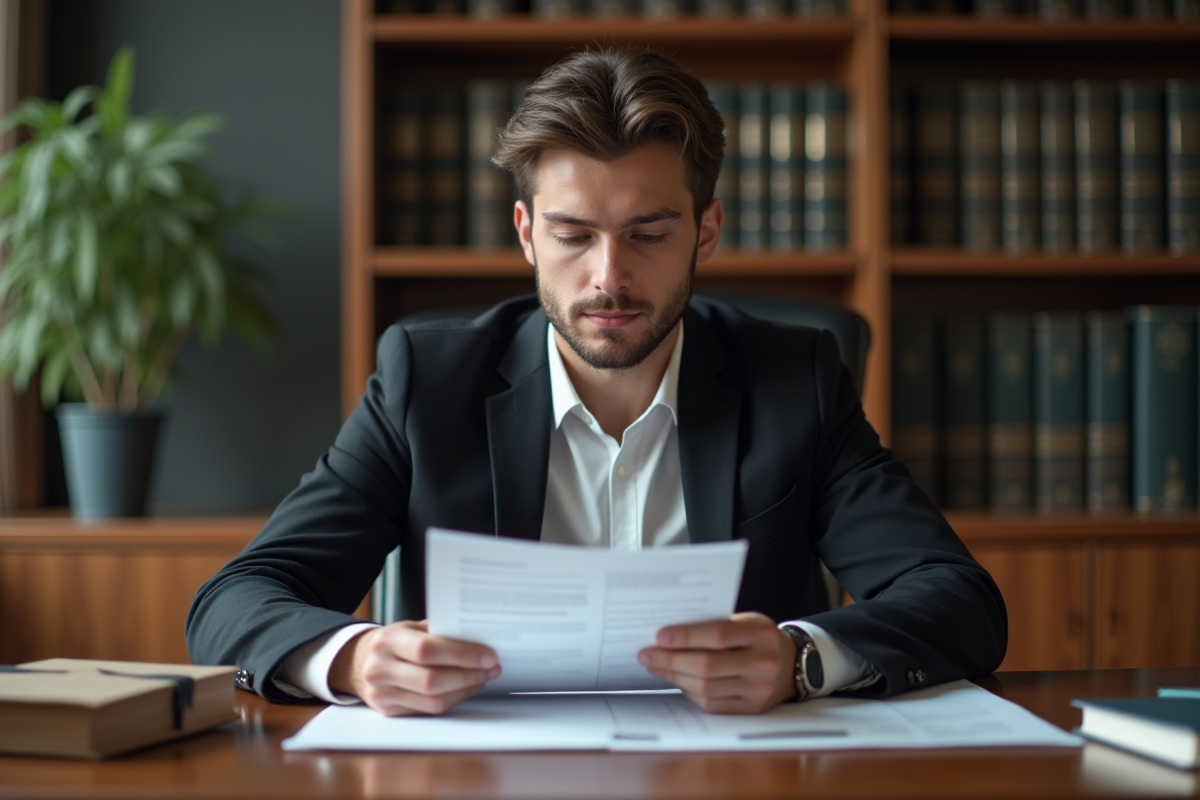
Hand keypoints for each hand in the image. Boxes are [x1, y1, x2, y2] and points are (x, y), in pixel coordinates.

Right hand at [328, 620, 500, 715]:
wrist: (361, 661)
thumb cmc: (396, 641)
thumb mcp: (411, 628)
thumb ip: (440, 632)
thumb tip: (480, 639)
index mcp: (387, 640)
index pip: (427, 650)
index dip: (461, 655)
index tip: (488, 656)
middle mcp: (380, 669)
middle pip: (432, 680)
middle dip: (468, 675)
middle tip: (492, 668)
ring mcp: (382, 694)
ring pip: (433, 701)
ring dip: (465, 690)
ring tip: (483, 677)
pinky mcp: (390, 712)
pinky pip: (429, 710)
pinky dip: (454, 699)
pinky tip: (466, 687)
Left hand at [637, 611, 796, 713]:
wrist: (791, 664)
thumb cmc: (758, 637)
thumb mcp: (746, 621)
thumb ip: (715, 625)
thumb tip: (669, 635)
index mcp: (761, 634)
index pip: (718, 635)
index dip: (686, 636)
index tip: (660, 636)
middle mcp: (764, 663)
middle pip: (708, 666)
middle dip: (671, 660)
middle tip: (647, 654)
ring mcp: (759, 690)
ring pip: (706, 688)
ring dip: (675, 676)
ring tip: (656, 666)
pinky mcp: (752, 709)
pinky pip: (712, 704)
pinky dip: (689, 691)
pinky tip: (677, 679)